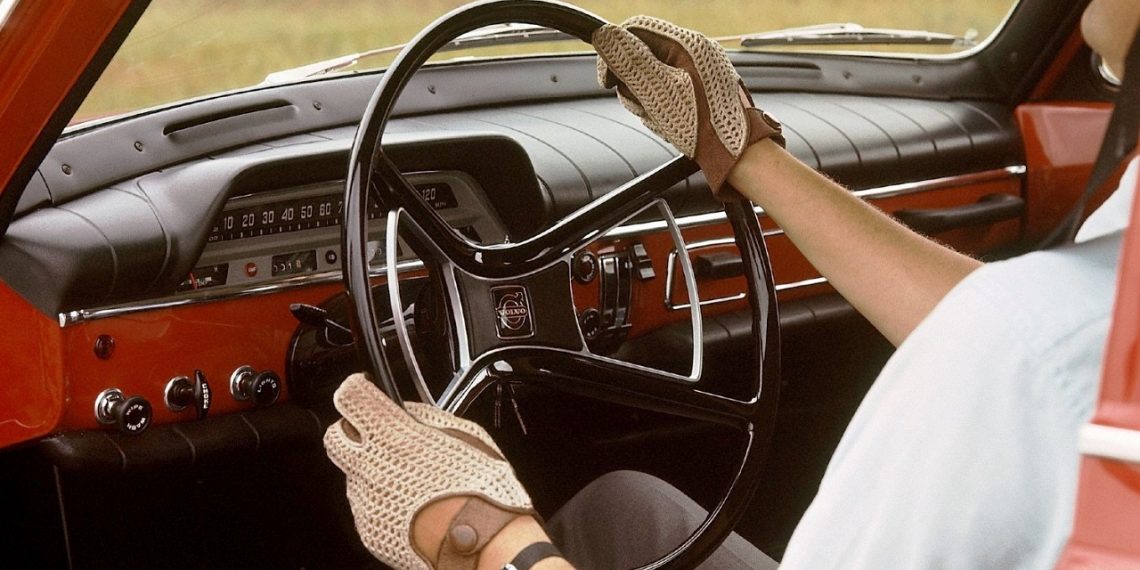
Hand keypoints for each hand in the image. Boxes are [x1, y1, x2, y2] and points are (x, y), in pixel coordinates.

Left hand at [324, 374, 534, 569]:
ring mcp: (365, 500)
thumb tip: (410, 411)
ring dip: (372, 471)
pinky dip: (381, 501)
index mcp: (394, 435)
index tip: (363, 391)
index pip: (351, 398)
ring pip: (353, 474)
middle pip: (336, 436)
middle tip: (377, 436)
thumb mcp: (465, 436)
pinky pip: (365, 506)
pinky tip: (411, 505)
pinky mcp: (367, 530)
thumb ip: (428, 418)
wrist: (478, 545)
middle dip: (351, 431)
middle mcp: (370, 466)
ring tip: (411, 481)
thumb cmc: (479, 491)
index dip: (356, 390)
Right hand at [593, 16, 783, 197]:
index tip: (608, 81)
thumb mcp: (658, 91)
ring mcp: (700, 70)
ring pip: (653, 75)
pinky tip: (671, 122)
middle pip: (643, 54)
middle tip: (643, 105)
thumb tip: (605, 35)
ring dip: (647, 99)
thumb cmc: (704, 126)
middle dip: (633, 83)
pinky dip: (662, 106)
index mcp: (686, 44)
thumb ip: (630, 61)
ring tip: (662, 118)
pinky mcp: (702, 88)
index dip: (615, 53)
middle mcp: (696, 51)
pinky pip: (668, 90)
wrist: (738, 154)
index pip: (636, 30)